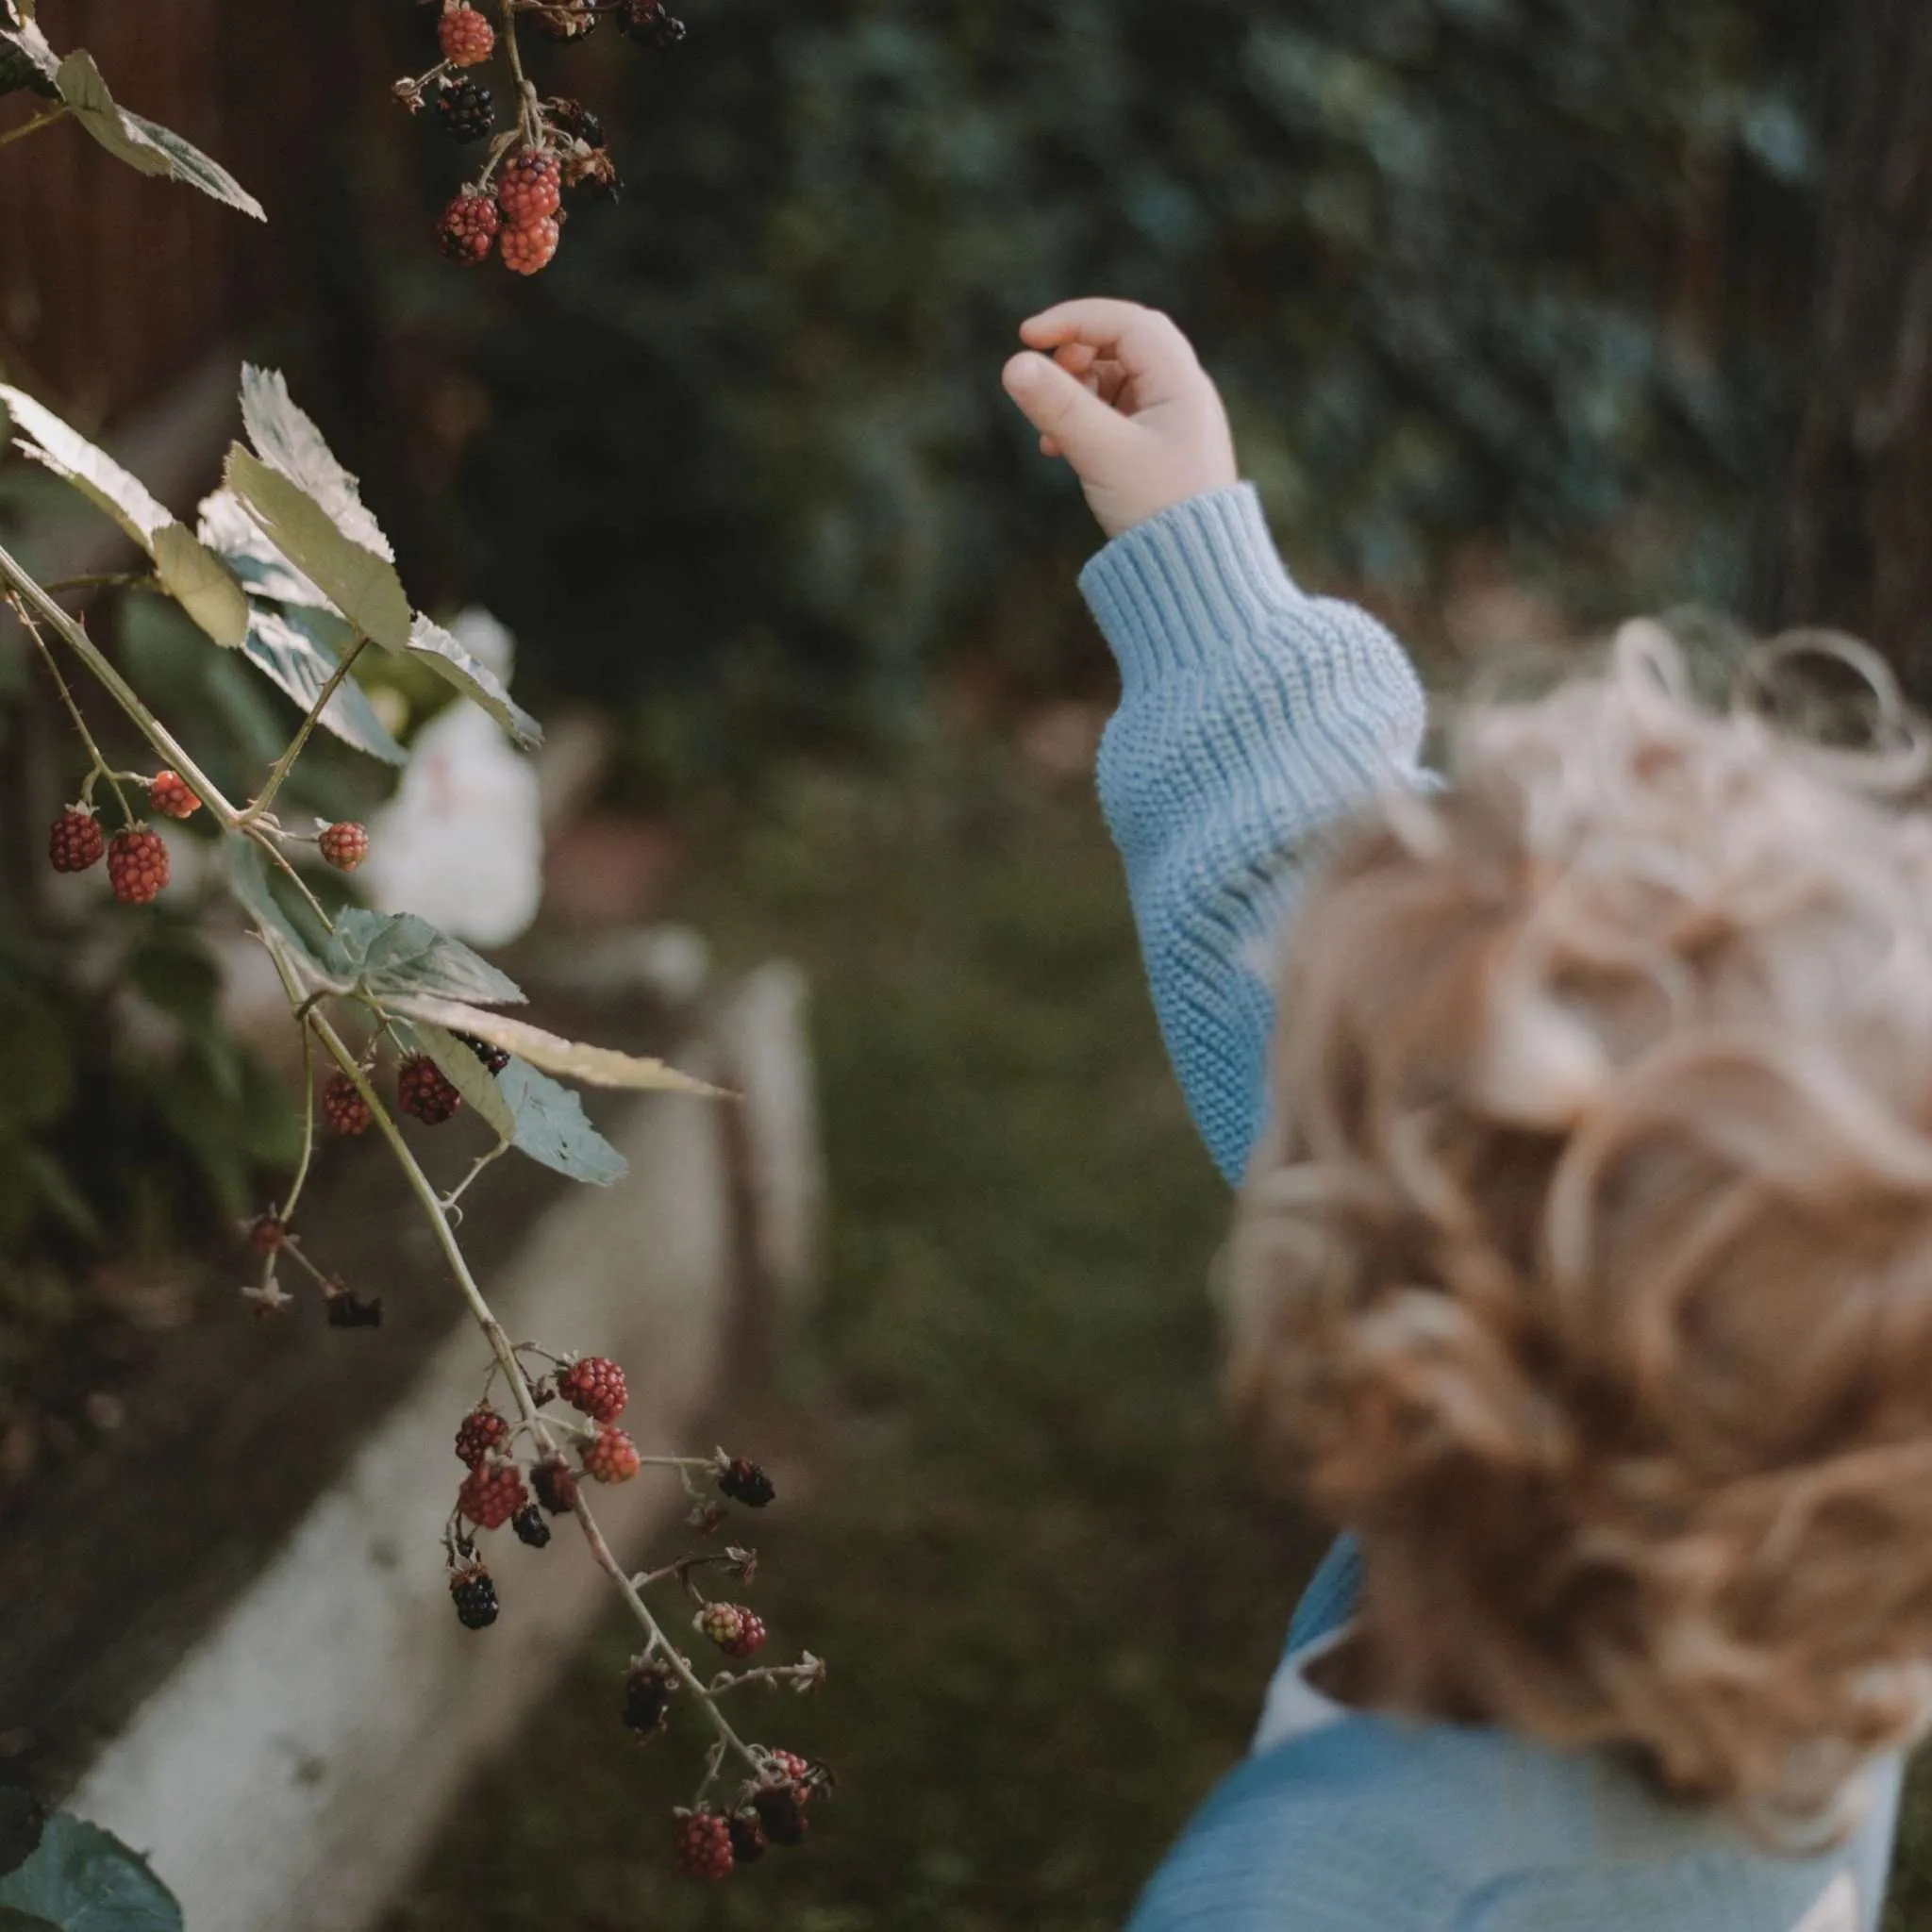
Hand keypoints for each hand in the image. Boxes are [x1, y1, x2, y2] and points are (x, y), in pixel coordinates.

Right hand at [1002, 299, 1238, 540]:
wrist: (1194, 571)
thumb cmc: (1159, 510)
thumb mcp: (1102, 453)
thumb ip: (1059, 406)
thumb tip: (1013, 365)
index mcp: (1181, 382)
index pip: (1125, 322)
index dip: (1073, 320)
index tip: (1027, 336)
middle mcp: (1181, 392)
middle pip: (1122, 343)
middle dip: (1075, 352)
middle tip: (1042, 374)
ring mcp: (1171, 418)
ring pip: (1116, 377)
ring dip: (1076, 391)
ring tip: (1050, 429)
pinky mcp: (1157, 445)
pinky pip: (1116, 411)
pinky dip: (1084, 417)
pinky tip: (1057, 447)